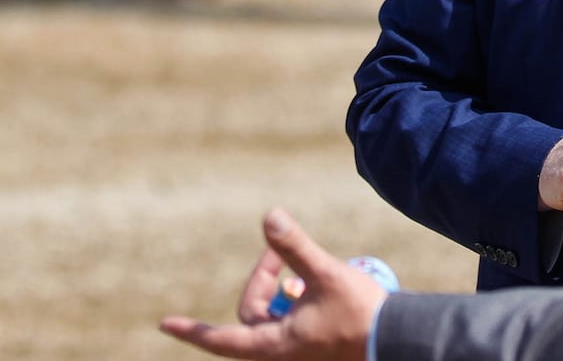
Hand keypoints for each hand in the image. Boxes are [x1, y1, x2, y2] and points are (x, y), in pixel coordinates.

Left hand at [160, 208, 386, 360]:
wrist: (397, 340)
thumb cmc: (360, 314)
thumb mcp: (324, 274)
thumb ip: (295, 247)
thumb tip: (268, 216)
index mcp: (275, 346)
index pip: (221, 339)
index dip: (192, 331)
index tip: (165, 323)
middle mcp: (282, 354)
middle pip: (252, 316)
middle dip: (261, 282)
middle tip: (280, 255)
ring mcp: (299, 353)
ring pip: (272, 319)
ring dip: (279, 291)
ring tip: (299, 271)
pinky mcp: (315, 349)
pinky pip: (291, 324)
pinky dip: (295, 301)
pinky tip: (312, 285)